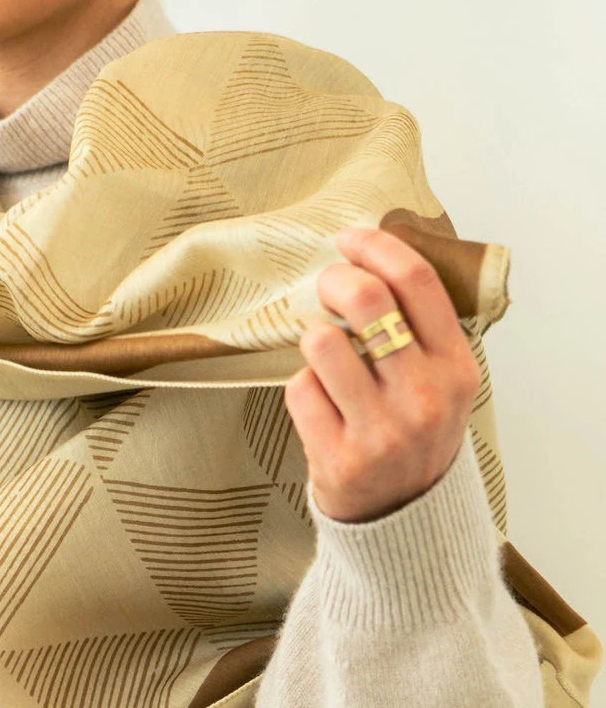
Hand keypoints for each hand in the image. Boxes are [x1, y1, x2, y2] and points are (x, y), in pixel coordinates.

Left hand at [283, 226, 481, 522]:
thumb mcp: (442, 381)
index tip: (351, 237)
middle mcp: (424, 397)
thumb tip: (373, 257)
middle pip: (365, 300)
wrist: (405, 516)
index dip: (377, 246)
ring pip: (321, 341)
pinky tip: (323, 406)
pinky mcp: (338, 457)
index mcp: (457, 369)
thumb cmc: (415, 431)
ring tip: (329, 358)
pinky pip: (299, 388)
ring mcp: (381, 430)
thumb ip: (421, 327)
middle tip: (327, 283)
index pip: (417, 282)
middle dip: (335, 278)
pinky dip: (304, 388)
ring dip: (316, 339)